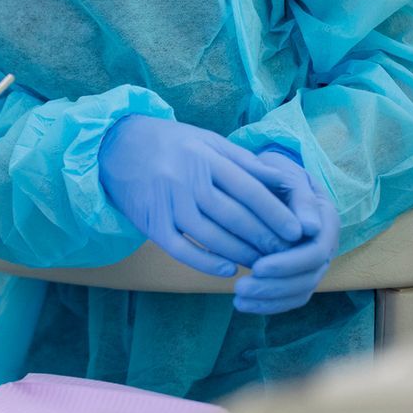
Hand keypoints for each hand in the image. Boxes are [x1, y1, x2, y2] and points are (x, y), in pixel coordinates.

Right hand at [99, 117, 303, 277]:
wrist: (116, 146)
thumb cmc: (171, 143)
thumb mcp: (208, 142)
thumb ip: (244, 162)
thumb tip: (284, 182)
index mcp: (205, 157)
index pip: (248, 189)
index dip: (274, 212)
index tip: (297, 231)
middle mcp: (186, 179)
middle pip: (232, 215)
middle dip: (263, 238)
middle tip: (286, 254)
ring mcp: (166, 202)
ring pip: (210, 235)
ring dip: (239, 253)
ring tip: (263, 264)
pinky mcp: (150, 222)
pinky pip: (180, 248)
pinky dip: (204, 262)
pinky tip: (226, 270)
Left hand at [233, 151, 339, 313]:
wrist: (271, 178)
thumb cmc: (277, 172)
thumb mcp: (288, 176)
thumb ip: (300, 198)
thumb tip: (311, 229)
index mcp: (326, 222)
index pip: (315, 253)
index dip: (288, 264)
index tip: (257, 267)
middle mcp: (324, 246)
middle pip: (308, 277)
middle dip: (274, 287)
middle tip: (240, 288)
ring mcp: (312, 262)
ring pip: (299, 291)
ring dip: (269, 299)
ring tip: (237, 298)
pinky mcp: (297, 272)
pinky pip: (289, 296)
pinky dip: (267, 304)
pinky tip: (240, 305)